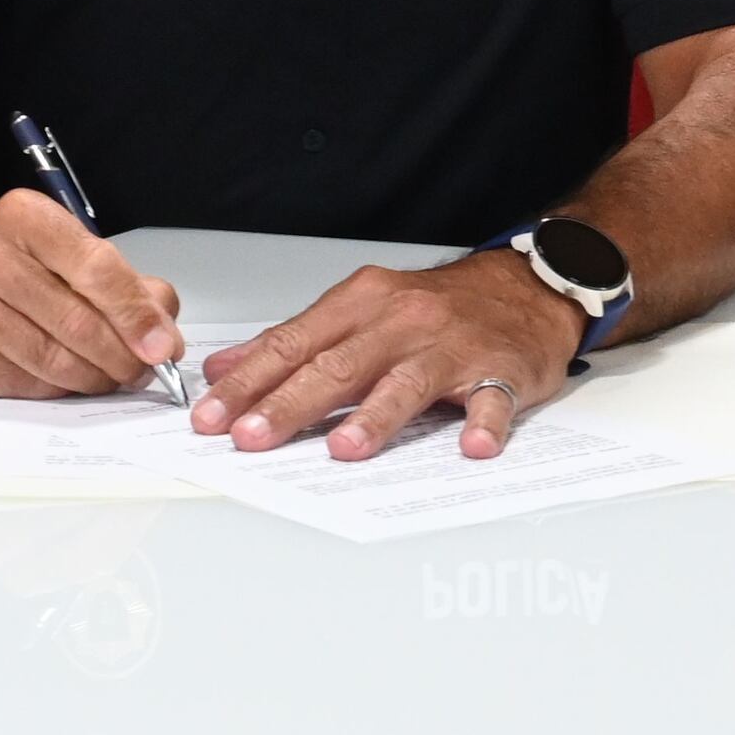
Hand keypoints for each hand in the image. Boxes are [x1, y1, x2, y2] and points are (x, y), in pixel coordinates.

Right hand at [0, 191, 186, 398]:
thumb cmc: (11, 265)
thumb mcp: (65, 249)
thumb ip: (121, 281)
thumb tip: (162, 326)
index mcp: (25, 219)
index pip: (95, 267)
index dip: (135, 312)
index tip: (163, 344)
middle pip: (75, 321)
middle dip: (123, 354)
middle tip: (147, 369)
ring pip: (53, 360)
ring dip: (96, 378)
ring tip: (116, 377)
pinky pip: (27, 383)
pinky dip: (61, 389)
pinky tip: (73, 381)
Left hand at [195, 251, 584, 460]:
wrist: (524, 285)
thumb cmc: (435, 307)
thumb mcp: (358, 310)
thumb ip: (294, 341)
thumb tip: (224, 368)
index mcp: (361, 304)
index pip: (293, 344)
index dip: (248, 381)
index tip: (211, 414)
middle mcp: (400, 321)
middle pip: (338, 365)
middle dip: (289, 403)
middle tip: (251, 436)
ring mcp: (450, 347)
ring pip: (406, 382)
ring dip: (375, 416)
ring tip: (344, 449)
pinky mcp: (499, 370)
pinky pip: (492, 399)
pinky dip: (484, 423)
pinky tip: (473, 446)